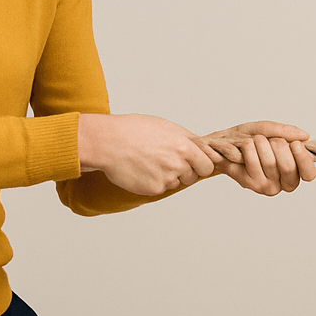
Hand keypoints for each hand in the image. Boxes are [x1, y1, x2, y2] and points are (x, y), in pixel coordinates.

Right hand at [78, 113, 216, 195]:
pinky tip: (142, 170)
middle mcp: (178, 164)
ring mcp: (166, 178)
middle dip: (185, 171)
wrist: (108, 142)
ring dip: (167, 176)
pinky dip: (153, 182)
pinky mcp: (154, 189)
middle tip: (166, 160)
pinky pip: (160, 188)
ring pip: (176, 182)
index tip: (195, 163)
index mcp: (185, 146)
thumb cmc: (133, 130)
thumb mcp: (166, 126)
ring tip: (150, 162)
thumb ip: (186, 138)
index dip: (201, 164)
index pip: (207, 165)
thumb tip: (201, 146)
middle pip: (193, 176)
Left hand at [202, 121, 315, 195]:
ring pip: (270, 162)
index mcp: (295, 171)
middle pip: (289, 166)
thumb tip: (305, 136)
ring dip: (261, 143)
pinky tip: (245, 146)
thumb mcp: (269, 130)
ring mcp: (267, 186)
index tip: (295, 144)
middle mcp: (283, 183)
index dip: (303, 159)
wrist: (224, 145)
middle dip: (278, 144)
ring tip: (255, 141)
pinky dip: (249, 148)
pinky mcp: (251, 184)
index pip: (309, 174)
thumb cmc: (250, 138)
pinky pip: (253, 162)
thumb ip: (286, 132)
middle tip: (269, 140)